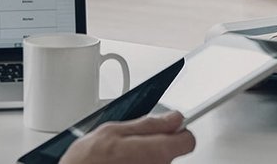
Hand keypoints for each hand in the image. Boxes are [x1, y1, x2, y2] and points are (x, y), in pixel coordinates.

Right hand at [61, 112, 196, 163]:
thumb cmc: (88, 162)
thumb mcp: (113, 131)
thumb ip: (148, 124)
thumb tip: (173, 118)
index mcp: (157, 152)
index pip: (188, 140)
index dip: (178, 130)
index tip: (169, 127)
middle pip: (171, 152)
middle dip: (156, 144)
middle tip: (132, 143)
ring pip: (157, 161)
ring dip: (144, 157)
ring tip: (120, 157)